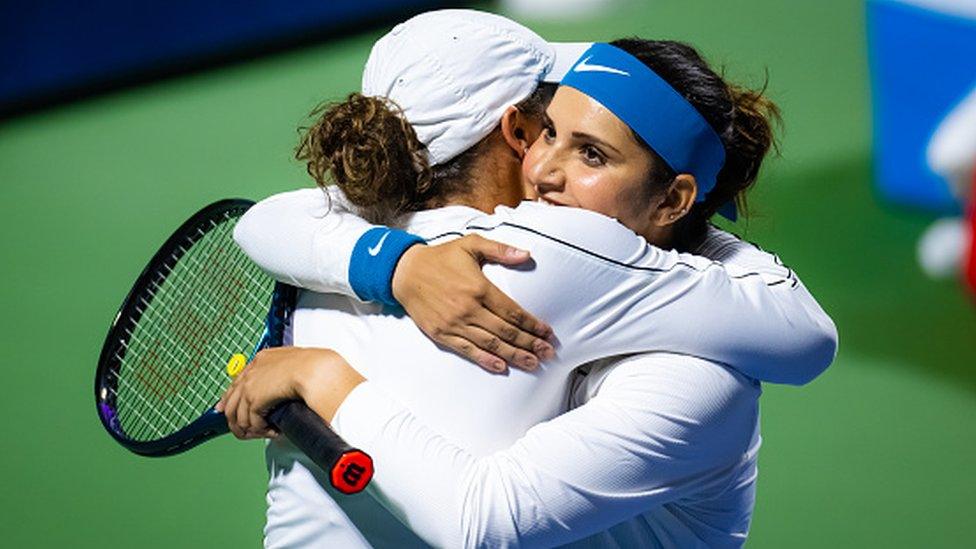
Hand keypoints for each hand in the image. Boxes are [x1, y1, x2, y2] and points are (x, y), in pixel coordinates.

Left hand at [216, 347, 363, 438]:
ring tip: (265, 433)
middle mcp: (252, 372)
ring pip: (237, 416)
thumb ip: (285, 372)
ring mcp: (250, 385)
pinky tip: (273, 431)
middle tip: (249, 431)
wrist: (315, 370)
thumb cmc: (314, 366)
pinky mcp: (254, 399)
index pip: (237, 381)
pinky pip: (251, 423)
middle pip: (231, 402)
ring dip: (251, 429)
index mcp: (262, 359)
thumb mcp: (295, 363)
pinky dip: (261, 431)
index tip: (225, 409)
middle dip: (237, 420)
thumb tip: (287, 386)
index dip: (230, 399)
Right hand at [391, 234, 554, 373]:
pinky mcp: (442, 333)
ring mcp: (454, 323)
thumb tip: (526, 254)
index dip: (532, 324)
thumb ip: (499, 249)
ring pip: (490, 344)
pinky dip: (486, 360)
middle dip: (529, 343)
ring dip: (513, 355)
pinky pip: (467, 350)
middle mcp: (468, 308)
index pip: (512, 311)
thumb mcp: (470, 244)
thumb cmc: (440, 257)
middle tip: (548, 353)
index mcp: (479, 287)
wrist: (404, 272)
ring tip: (532, 363)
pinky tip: (501, 366)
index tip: (547, 332)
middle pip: (505, 331)